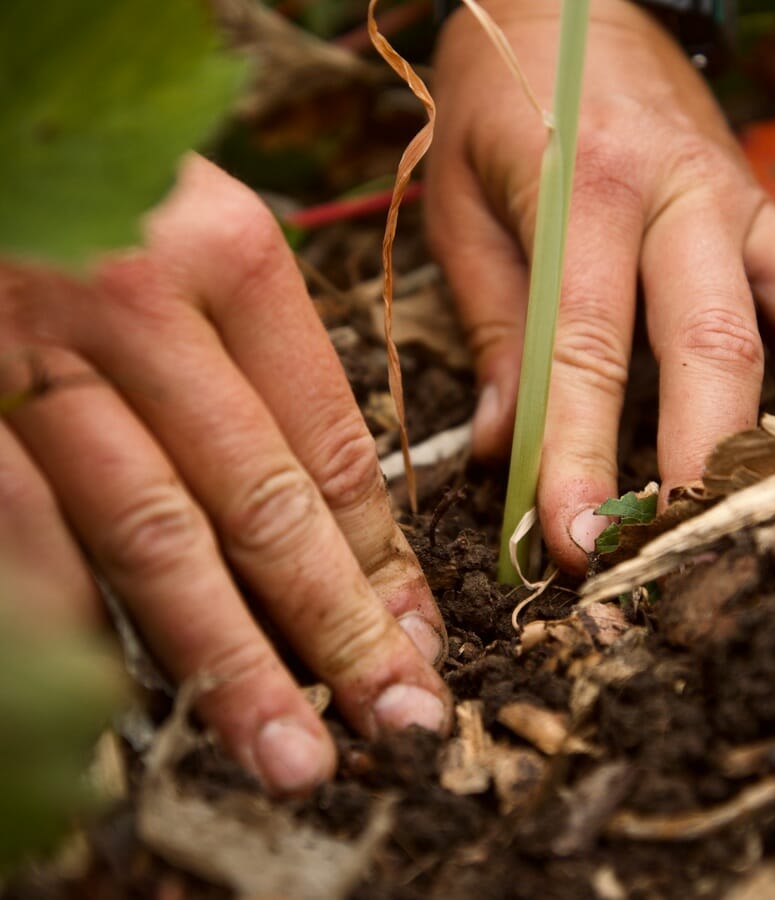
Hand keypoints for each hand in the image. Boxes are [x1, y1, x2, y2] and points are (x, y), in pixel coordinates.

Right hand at [0, 155, 449, 792]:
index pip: (333, 441)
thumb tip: (339, 513)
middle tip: (399, 718)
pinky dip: (84, 632)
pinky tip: (134, 711)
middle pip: (264, 502)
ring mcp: (35, 359)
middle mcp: (138, 307)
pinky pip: (30, 538)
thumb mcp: (198, 237)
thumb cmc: (96, 194)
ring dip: (228, 661)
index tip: (420, 635)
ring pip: (153, 540)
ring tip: (293, 753)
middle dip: (338, 627)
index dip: (383, 554)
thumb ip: (263, 360)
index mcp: (228, 255)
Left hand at [425, 0, 774, 572]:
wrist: (569, 0)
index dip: (582, 454)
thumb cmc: (500, 105)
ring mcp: (745, 202)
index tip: (573, 542)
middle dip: (703, 465)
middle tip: (677, 557)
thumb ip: (492, 328)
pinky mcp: (772, 211)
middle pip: (718, 345)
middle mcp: (685, 196)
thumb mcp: (461, 209)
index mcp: (586, 189)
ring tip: (773, 507)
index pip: (586, 348)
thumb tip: (499, 450)